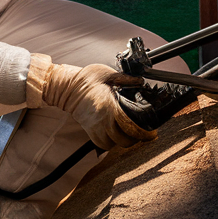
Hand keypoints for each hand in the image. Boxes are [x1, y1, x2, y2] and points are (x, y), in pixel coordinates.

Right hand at [26, 54, 154, 148]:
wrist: (67, 87)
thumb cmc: (86, 79)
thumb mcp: (108, 74)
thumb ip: (125, 79)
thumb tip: (140, 81)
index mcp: (109, 106)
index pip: (130, 126)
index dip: (143, 133)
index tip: (151, 133)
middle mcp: (102, 120)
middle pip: (123, 140)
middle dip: (135, 139)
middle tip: (142, 132)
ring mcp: (95, 127)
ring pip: (113, 144)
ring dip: (122, 141)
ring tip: (128, 133)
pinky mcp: (89, 130)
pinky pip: (102, 144)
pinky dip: (111, 143)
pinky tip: (115, 134)